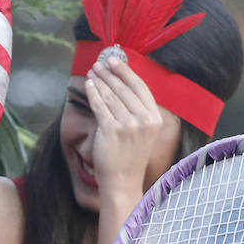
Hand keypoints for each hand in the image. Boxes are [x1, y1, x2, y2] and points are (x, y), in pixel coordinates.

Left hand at [85, 55, 167, 210]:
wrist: (122, 183)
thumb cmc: (129, 158)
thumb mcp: (143, 133)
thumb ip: (138, 112)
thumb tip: (122, 86)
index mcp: (155, 119)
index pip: (140, 88)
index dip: (126, 72)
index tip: (115, 61)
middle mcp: (144, 120)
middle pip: (124, 89)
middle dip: (110, 73)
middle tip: (100, 63)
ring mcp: (129, 125)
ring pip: (111, 96)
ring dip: (100, 80)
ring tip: (93, 71)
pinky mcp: (112, 130)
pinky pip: (100, 106)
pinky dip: (93, 93)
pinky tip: (88, 85)